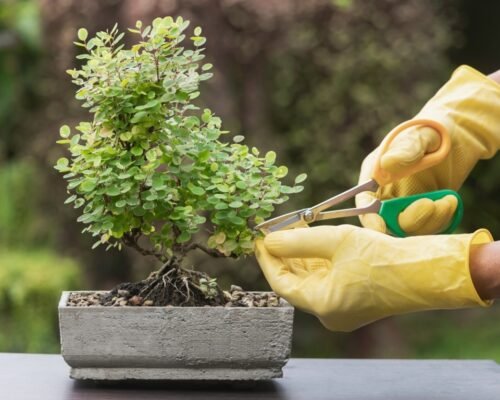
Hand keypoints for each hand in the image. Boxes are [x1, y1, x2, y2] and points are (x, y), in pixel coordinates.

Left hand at [255, 225, 491, 331]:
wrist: (424, 272)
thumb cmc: (384, 258)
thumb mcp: (336, 241)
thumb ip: (297, 241)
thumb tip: (269, 240)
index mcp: (322, 305)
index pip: (281, 282)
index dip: (267, 259)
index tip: (258, 239)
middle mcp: (328, 313)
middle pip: (295, 280)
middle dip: (284, 253)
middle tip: (276, 229)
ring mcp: (341, 308)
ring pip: (310, 278)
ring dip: (300, 254)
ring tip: (293, 227)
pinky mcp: (352, 299)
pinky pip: (325, 279)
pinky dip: (316, 260)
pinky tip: (310, 239)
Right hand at [356, 65, 499, 233]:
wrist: (459, 136)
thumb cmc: (432, 130)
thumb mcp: (419, 136)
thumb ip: (405, 150)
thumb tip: (385, 165)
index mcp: (375, 175)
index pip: (364, 202)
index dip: (368, 217)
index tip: (380, 227)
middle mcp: (386, 194)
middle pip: (387, 221)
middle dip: (408, 219)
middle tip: (430, 204)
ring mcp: (405, 205)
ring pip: (409, 228)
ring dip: (429, 219)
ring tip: (447, 200)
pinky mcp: (425, 213)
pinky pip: (427, 228)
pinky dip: (440, 220)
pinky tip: (450, 201)